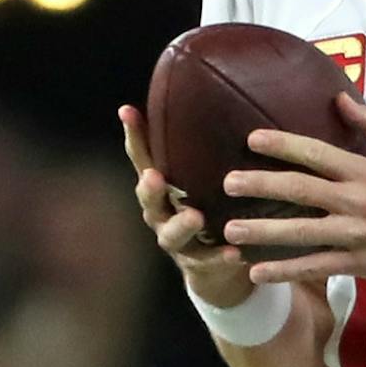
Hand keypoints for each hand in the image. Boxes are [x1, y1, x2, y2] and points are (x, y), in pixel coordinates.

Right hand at [119, 103, 249, 307]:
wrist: (224, 269)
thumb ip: (214, 150)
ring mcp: (178, 242)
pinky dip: (220, 257)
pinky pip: (208, 262)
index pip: (144, 158)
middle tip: (155, 176)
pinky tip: (234, 253)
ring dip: (182, 225)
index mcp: (164, 188)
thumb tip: (238, 97)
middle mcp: (162, 213)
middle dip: (149, 187)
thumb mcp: (212, 180)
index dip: (134, 137)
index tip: (127, 110)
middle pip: (148, 199)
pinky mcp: (200, 266)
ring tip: (196, 217)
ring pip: (172, 234)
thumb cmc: (217, 210)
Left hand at [222, 95, 365, 291]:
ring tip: (230, 231)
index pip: (319, 154)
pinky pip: (317, 267)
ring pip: (304, 232)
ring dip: (264, 232)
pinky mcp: (359, 264)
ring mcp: (358, 235)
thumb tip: (342, 97)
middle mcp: (359, 202)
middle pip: (303, 191)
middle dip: (262, 186)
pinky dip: (286, 271)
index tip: (252, 139)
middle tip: (227, 184)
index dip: (285, 145)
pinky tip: (256, 272)